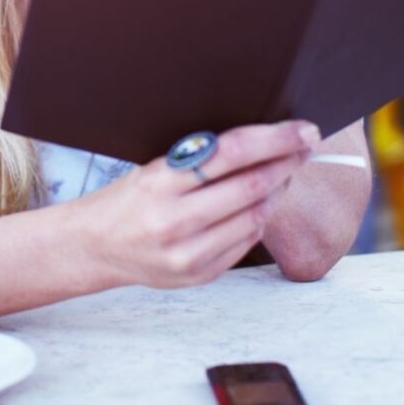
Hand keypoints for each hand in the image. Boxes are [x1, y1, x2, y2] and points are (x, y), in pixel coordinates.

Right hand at [72, 120, 320, 289]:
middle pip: (251, 186)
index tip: (301, 130)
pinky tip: (257, 204)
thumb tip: (261, 141)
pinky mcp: (200, 275)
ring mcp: (189, 253)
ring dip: (277, 191)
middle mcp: (174, 220)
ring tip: (282, 173)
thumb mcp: (154, 168)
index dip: (274, 139)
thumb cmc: (129, 198)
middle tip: (307, 145)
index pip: (230, 154)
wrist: (96, 246)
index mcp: (159, 182)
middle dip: (287, 162)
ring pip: (256, 216)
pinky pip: (246, 242)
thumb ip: (200, 159)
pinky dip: (259, 218)